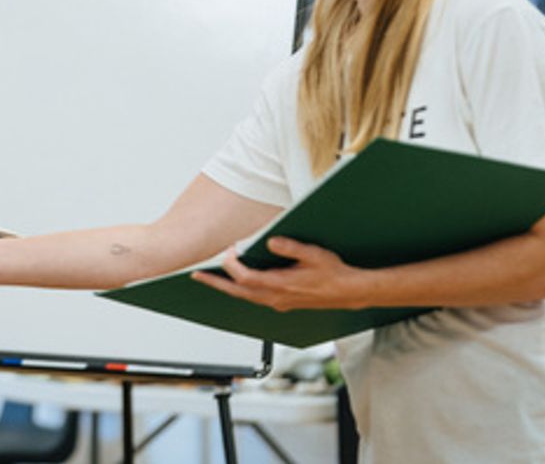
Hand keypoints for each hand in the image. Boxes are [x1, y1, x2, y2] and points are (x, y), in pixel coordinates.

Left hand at [190, 237, 363, 311]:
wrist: (348, 292)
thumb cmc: (333, 273)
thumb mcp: (314, 255)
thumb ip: (291, 247)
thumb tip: (271, 241)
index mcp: (281, 285)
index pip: (246, 278)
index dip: (232, 266)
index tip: (227, 252)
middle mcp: (276, 298)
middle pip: (238, 292)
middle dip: (216, 283)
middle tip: (196, 275)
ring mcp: (278, 303)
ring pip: (244, 297)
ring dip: (226, 288)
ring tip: (209, 279)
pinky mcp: (281, 303)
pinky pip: (254, 298)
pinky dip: (240, 291)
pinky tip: (234, 284)